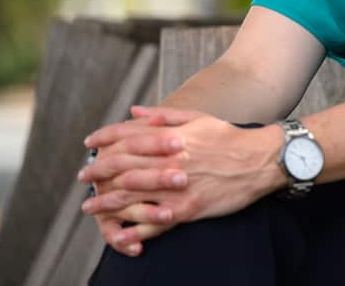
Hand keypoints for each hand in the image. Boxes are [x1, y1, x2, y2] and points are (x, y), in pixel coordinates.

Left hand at [79, 106, 284, 251]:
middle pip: (123, 166)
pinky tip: (118, 231)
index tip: (89, 144)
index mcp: (172, 136)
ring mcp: (177, 186)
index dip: (104, 139)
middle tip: (83, 177)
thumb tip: (134, 112)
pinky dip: (133, 228)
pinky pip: (153, 221)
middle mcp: (170, 160)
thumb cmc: (229, 137)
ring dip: (105, 202)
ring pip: (131, 195)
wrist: (261, 160)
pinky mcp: (187, 209)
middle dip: (97, 172)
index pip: (128, 136)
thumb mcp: (198, 119)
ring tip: (90, 207)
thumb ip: (164, 116)